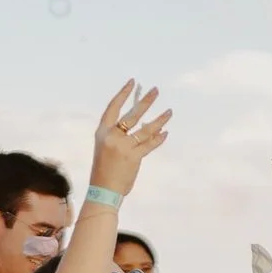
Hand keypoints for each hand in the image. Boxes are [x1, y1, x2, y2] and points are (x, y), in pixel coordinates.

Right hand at [85, 80, 172, 199]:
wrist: (103, 190)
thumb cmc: (105, 170)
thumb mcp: (106, 148)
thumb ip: (118, 135)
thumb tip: (138, 122)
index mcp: (101, 132)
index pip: (113, 107)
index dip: (123, 94)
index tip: (132, 82)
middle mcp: (111, 137)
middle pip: (132, 114)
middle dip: (145, 101)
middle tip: (156, 90)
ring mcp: (122, 147)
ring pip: (145, 129)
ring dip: (160, 120)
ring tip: (170, 112)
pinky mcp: (133, 157)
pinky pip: (149, 144)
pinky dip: (158, 138)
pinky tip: (165, 132)